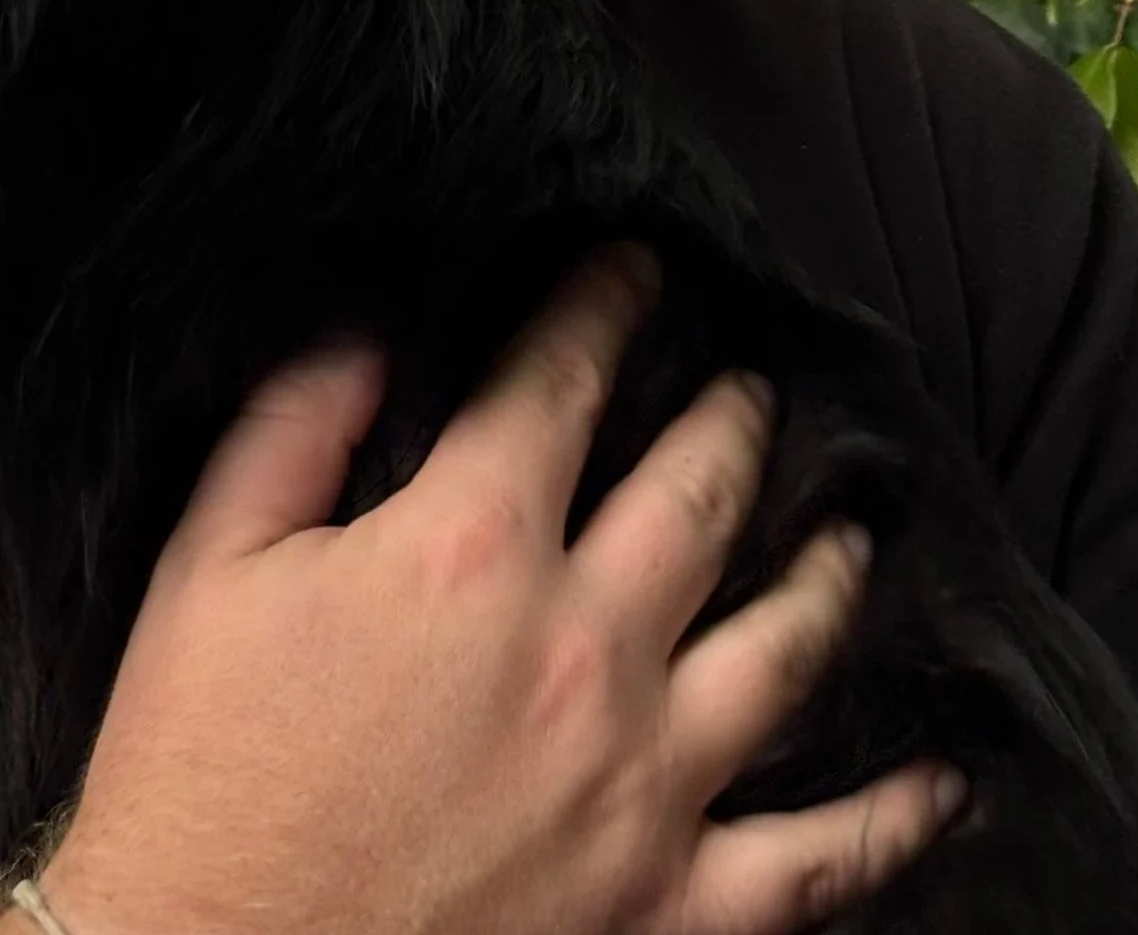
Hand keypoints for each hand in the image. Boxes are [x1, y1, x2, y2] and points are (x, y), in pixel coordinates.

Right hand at [20, 251, 962, 934]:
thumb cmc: (199, 780)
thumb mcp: (207, 571)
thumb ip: (291, 428)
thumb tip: (369, 333)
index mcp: (467, 553)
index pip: (561, 385)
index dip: (603, 308)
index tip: (636, 267)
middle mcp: (583, 651)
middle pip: (697, 496)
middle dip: (733, 419)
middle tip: (756, 383)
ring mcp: (646, 787)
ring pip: (785, 651)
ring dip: (828, 573)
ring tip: (855, 527)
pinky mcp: (672, 911)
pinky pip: (818, 861)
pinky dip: (891, 821)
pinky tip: (938, 784)